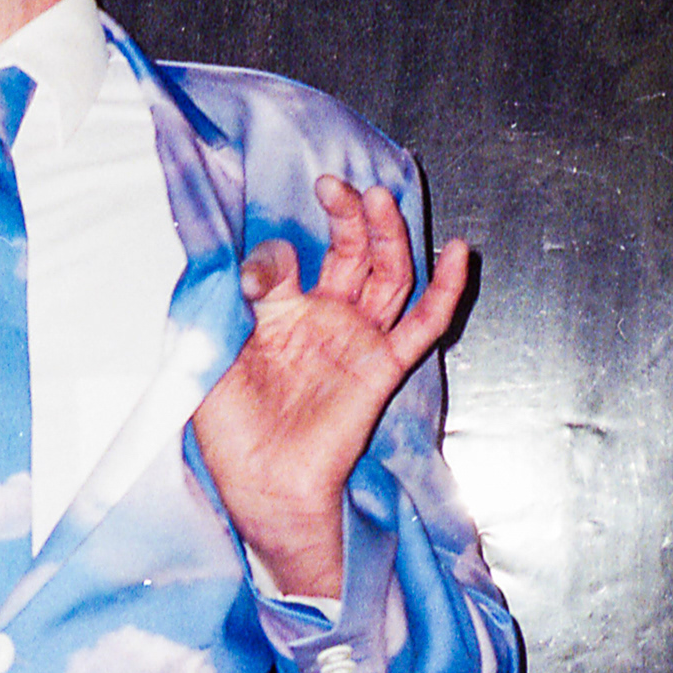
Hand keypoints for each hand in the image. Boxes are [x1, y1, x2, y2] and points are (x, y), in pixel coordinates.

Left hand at [190, 175, 469, 600]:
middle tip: (334, 185)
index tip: (257, 265)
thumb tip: (261, 262)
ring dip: (388, 235)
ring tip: (381, 198)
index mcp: (279, 316)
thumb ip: (235, 305)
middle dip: (347, 215)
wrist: (261, 488)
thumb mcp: (214, 356)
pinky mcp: (381, 368)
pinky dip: (445, 290)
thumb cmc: (231, 432)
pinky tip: (458, 253)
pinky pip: (423, 326)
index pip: (287, 261)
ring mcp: (356, 341)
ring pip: (387, 275)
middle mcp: (323, 321)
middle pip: (350, 253)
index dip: (274, 253)